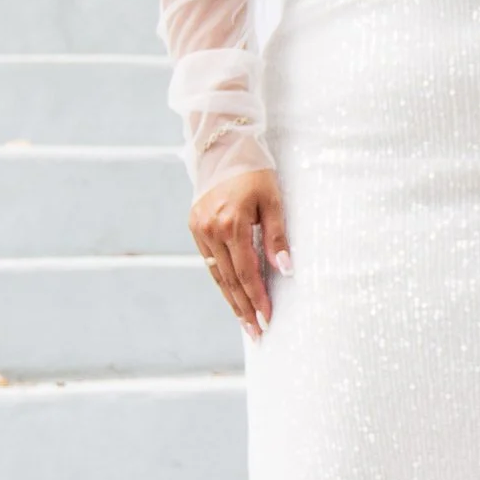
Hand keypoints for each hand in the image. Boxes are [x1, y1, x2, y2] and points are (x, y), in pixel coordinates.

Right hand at [190, 163, 287, 335]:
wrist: (223, 147)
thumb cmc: (255, 173)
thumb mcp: (273, 201)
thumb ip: (277, 236)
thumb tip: (285, 270)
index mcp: (231, 224)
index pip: (247, 272)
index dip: (258, 298)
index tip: (267, 319)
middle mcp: (211, 230)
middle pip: (230, 280)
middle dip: (244, 308)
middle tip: (257, 333)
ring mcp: (199, 229)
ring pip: (218, 275)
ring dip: (232, 300)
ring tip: (245, 323)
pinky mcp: (194, 226)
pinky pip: (210, 262)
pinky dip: (222, 281)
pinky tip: (232, 296)